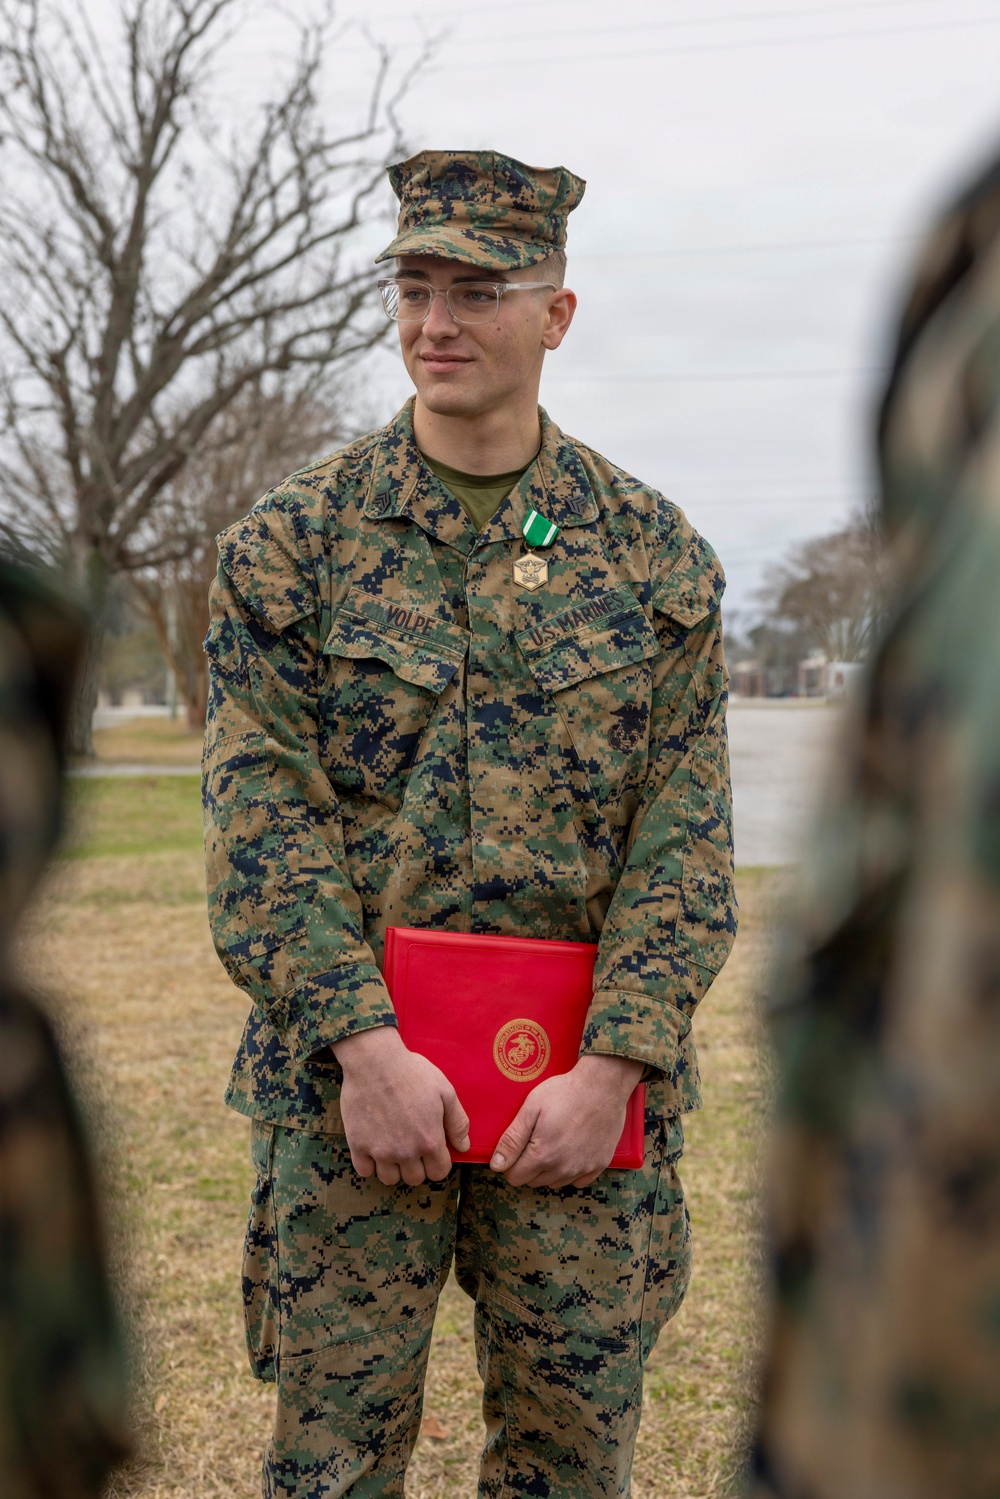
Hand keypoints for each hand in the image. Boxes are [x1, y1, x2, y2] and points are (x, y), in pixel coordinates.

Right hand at [332, 1027, 469, 1186]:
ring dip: (394, 1168)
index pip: (439, 1172)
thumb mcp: (445, 1091)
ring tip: (393, 1148)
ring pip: (390, 1179)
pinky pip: (364, 1171)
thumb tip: (464, 1147)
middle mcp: (405, 1152)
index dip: (439, 1163)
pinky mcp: (358, 1145)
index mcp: (429, 1140)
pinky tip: (374, 1147)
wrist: (375, 1061)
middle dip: (417, 1166)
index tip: (433, 1151)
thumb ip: (457, 1122)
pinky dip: (370, 1164)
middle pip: (415, 1179)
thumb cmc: (412, 1073)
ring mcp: (380, 1151)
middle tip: (412, 1147)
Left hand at [490, 1054, 643, 1188]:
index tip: (518, 1146)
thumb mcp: (531, 1109)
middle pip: (533, 1182)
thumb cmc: (565, 1092)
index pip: (515, 1177)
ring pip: (554, 1182)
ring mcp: (583, 1169)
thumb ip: (512, 1140)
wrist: (603, 1085)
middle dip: (529, 1165)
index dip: (511, 1162)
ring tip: (554, 1141)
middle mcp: (563, 1169)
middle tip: (536, 1138)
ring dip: (549, 1169)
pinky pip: (577, 1181)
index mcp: (543, 1156)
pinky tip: (571, 1149)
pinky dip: (571, 1171)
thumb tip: (497, 1165)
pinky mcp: (599, 1165)